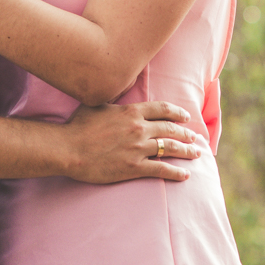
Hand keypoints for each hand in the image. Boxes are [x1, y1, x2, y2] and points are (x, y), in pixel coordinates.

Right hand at [62, 101, 201, 183]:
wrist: (69, 149)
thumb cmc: (78, 126)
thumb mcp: (97, 105)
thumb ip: (114, 100)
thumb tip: (122, 90)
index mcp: (131, 112)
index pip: (162, 109)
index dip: (177, 112)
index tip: (185, 116)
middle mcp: (139, 128)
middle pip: (170, 129)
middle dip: (185, 133)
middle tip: (194, 138)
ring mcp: (138, 148)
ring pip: (169, 148)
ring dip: (185, 151)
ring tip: (195, 153)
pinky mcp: (134, 167)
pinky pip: (161, 169)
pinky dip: (175, 172)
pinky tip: (185, 175)